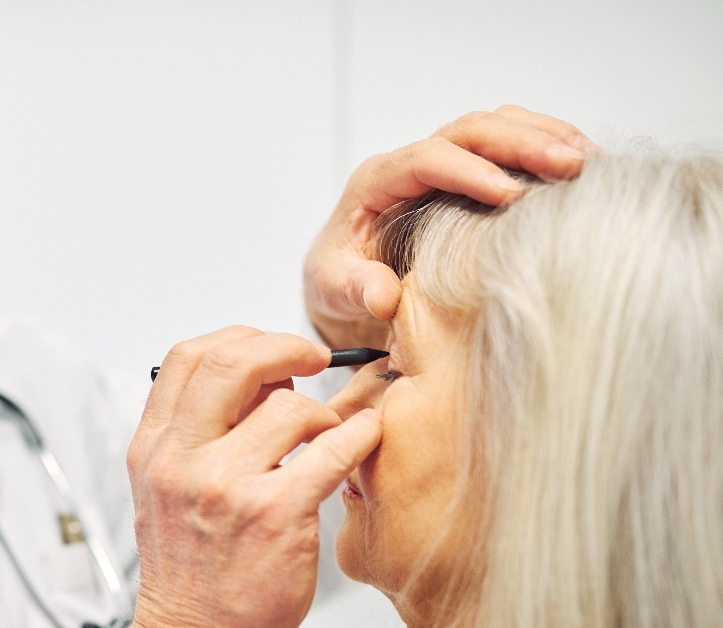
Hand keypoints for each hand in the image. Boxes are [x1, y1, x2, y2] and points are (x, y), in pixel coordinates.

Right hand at [127, 327, 382, 627]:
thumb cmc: (192, 564)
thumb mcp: (169, 488)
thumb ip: (201, 431)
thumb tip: (263, 379)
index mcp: (155, 449)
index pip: (188, 359)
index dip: (238, 338)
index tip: (269, 346)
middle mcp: (182, 461)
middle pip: (232, 363)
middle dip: (285, 346)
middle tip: (314, 356)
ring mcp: (226, 486)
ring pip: (289, 407)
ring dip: (322, 410)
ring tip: (327, 431)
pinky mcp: (275, 514)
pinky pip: (330, 450)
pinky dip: (359, 435)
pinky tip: (365, 436)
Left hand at [303, 105, 593, 348]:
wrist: (346, 280)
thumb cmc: (339, 279)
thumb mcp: (333, 288)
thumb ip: (354, 288)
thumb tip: (382, 295)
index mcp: (377, 181)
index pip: (425, 160)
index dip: (468, 172)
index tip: (509, 195)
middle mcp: (412, 164)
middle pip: (470, 131)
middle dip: (523, 143)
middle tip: (572, 166)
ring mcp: (445, 164)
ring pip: (497, 127)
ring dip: (545, 137)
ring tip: (590, 163)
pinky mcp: (471, 174)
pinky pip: (511, 146)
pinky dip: (549, 148)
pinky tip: (586, 170)